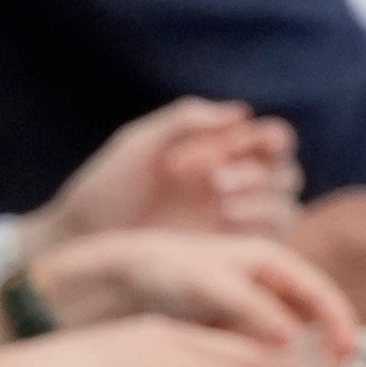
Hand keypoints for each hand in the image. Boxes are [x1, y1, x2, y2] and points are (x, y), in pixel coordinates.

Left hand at [22, 228, 359, 365]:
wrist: (120, 276)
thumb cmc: (165, 267)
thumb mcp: (211, 284)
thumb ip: (253, 309)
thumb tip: (293, 340)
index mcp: (272, 264)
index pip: (320, 294)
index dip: (339, 323)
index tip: (349, 353)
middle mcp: (268, 288)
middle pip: (312, 324)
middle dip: (324, 354)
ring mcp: (250, 313)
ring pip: (288, 347)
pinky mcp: (229, 336)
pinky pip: (259, 358)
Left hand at [29, 97, 299, 249]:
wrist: (81, 241)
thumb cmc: (105, 189)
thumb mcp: (139, 145)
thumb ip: (185, 120)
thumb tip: (241, 112)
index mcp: (218, 154)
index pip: (271, 140)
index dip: (263, 139)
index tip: (228, 145)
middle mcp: (233, 187)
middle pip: (284, 171)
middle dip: (257, 169)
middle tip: (214, 178)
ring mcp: (234, 223)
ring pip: (284, 202)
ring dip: (261, 194)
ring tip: (220, 197)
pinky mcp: (230, 254)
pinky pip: (272, 236)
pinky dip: (260, 221)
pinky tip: (226, 216)